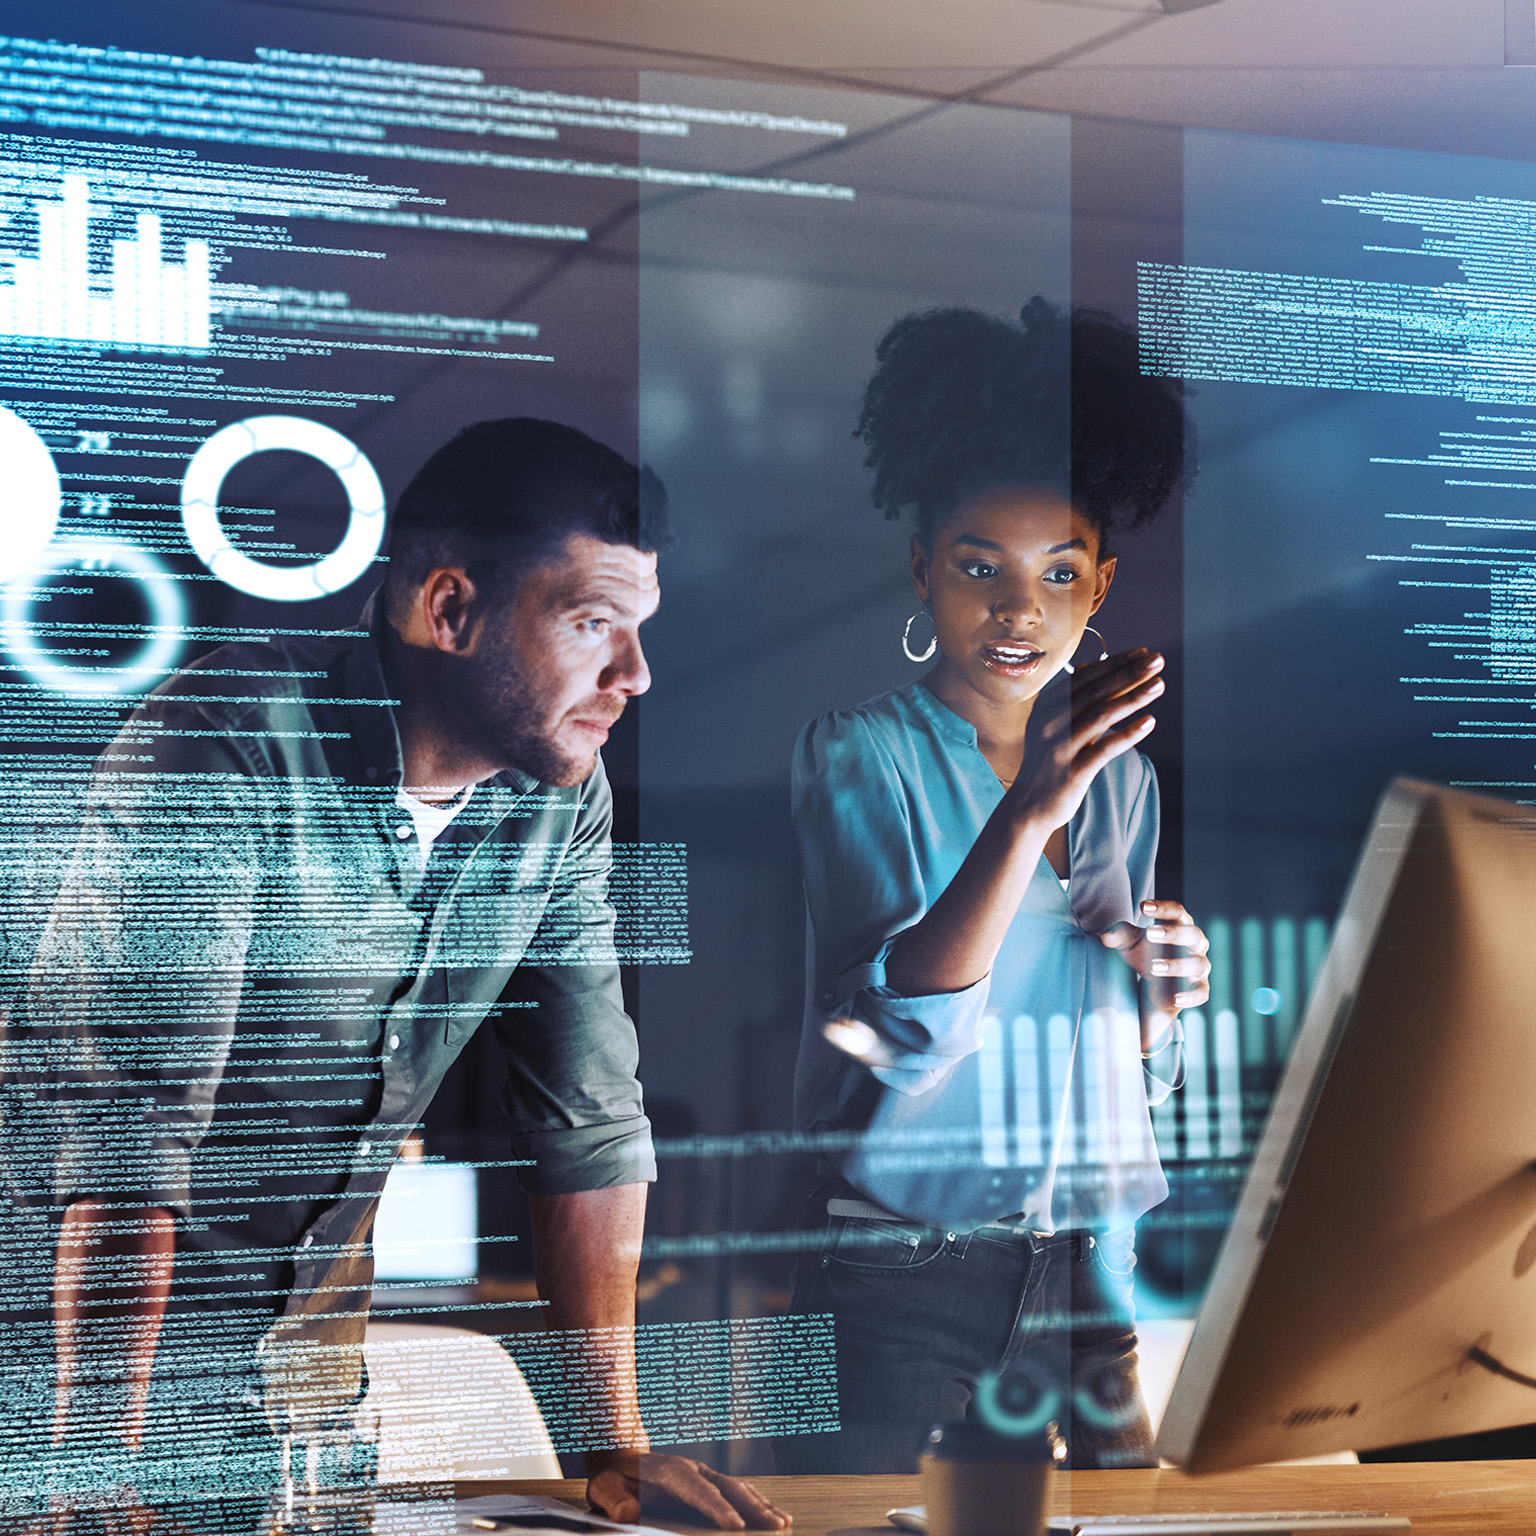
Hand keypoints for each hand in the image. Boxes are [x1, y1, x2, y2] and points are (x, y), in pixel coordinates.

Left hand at [586, 1449, 790, 1529]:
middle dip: (754, 1508)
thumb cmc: (614, 1478)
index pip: (699, 1492)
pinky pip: (735, 1491)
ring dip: (761, 1504)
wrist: (620, 1456)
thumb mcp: (604, 1489)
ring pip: (737, 1488)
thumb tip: (625, 1512)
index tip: (737, 1527)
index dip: (719, 1510)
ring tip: (783, 1521)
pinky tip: (770, 1513)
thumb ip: (614, 1500)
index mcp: (670, 1472)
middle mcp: (692, 1470)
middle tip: (776, 1526)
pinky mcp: (707, 1482)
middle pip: (728, 1488)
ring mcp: (702, 1474)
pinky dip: (755, 1501)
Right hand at [1004, 650, 1164, 838]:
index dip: (1115, 663)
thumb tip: (1089, 666)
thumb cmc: (1045, 764)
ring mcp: (1060, 747)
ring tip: (1159, 685)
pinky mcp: (1072, 771)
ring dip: (1133, 697)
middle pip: (1096, 691)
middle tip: (1157, 660)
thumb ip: (1071, 698)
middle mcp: (1050, 723)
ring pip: (1102, 715)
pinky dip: (1129, 734)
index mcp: (1046, 708)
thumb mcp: (1051, 726)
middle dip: (1129, 673)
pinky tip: (1150, 722)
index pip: (1085, 677)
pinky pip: (1105, 748)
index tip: (1142, 653)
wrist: (1027, 807)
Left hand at [1100, 898, 1210, 1052]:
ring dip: (1177, 965)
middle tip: (1150, 934)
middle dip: (1173, 933)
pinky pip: (1201, 993)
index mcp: (1180, 925)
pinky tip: (1175, 998)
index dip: (1163, 908)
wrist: (1154, 983)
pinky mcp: (1200, 988)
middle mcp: (1195, 944)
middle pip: (1192, 934)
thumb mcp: (1130, 942)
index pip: (1177, 911)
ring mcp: (1200, 966)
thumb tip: (1107, 937)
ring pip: (1197, 964)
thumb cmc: (1146, 952)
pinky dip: (1190, 996)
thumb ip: (1119, 935)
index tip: (1143, 906)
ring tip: (1153, 967)